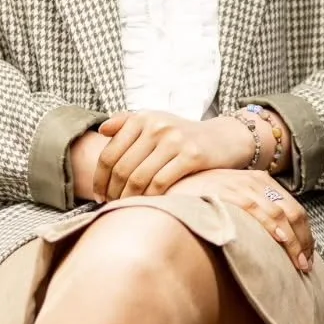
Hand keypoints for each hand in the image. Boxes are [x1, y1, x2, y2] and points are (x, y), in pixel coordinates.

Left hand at [92, 112, 253, 202]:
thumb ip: (127, 123)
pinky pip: (160, 183)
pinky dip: (150, 198)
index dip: (100, 178)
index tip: (99, 193)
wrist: (224, 138)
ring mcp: (175, 140)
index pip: (109, 154)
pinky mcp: (192, 155)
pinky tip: (147, 203)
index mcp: (143, 118)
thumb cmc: (184, 135)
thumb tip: (102, 130)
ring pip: (139, 178)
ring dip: (129, 198)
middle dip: (113, 192)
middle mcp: (157, 126)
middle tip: (112, 204)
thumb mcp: (156, 122)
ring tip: (127, 206)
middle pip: (122, 168)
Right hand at [166, 169, 314, 273]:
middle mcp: (256, 181)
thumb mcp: (231, 200)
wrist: (170, 185)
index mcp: (260, 182)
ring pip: (280, 214)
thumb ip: (251, 214)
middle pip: (292, 212)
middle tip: (305, 266)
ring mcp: (243, 186)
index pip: (292, 208)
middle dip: (303, 241)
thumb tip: (272, 243)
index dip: (304, 234)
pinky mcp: (229, 192)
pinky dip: (272, 226)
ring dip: (294, 241)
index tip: (306, 257)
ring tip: (298, 264)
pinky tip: (281, 241)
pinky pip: (257, 211)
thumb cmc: (199, 199)